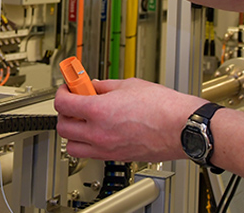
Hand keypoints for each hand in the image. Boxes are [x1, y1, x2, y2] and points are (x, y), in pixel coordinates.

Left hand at [54, 78, 206, 161]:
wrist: (181, 127)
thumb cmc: (162, 107)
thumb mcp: (128, 85)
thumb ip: (104, 86)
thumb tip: (92, 86)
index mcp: (98, 111)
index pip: (62, 104)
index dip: (62, 92)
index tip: (67, 87)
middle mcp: (99, 134)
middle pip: (63, 127)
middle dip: (65, 112)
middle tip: (74, 101)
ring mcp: (107, 149)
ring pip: (73, 147)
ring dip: (73, 132)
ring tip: (85, 119)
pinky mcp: (117, 157)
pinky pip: (91, 154)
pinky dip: (88, 143)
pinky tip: (100, 129)